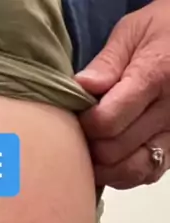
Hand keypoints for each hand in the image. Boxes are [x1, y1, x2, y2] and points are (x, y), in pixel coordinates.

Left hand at [76, 0, 169, 188]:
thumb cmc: (163, 30)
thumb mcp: (133, 32)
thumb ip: (106, 63)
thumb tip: (80, 88)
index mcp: (155, 77)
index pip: (107, 122)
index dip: (84, 125)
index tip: (76, 115)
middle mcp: (169, 112)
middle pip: (114, 150)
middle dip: (89, 145)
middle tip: (81, 132)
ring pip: (130, 170)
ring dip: (103, 167)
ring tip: (92, 148)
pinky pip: (145, 175)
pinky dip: (122, 174)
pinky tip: (111, 160)